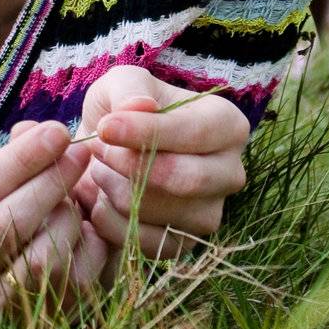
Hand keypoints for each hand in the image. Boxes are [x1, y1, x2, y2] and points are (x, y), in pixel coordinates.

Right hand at [0, 121, 110, 312]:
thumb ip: (10, 157)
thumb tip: (33, 131)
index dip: (23, 159)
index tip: (58, 131)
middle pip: (10, 226)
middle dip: (50, 184)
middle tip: (80, 153)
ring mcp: (1, 302)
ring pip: (44, 258)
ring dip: (68, 220)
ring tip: (75, 199)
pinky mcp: (39, 321)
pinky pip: (77, 280)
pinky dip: (89, 247)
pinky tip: (86, 229)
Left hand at [73, 67, 249, 262]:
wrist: (108, 151)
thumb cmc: (123, 110)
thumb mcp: (123, 83)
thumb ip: (130, 89)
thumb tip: (143, 106)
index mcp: (228, 126)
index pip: (195, 133)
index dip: (147, 132)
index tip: (105, 127)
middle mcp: (230, 173)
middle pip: (186, 179)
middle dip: (130, 163)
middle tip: (98, 146)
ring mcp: (211, 214)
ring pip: (160, 211)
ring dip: (115, 188)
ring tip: (100, 166)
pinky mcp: (185, 245)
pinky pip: (147, 243)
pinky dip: (112, 220)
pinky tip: (100, 197)